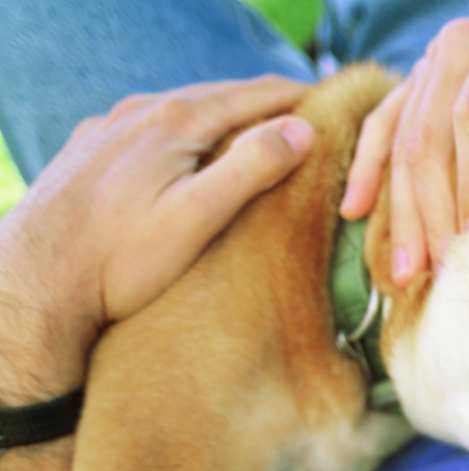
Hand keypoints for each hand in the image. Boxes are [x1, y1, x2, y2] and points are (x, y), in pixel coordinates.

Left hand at [0, 76, 312, 356]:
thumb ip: (251, 167)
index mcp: (175, 121)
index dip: (302, 99)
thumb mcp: (198, 218)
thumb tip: (302, 128)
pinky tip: (194, 155)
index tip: (339, 109)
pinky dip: (189, 133)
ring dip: (228, 119)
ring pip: (185, 110)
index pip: (256, 94)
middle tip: (311, 124)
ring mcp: (112, 128)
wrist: (35, 284)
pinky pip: (154, 127)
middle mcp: (140, 112)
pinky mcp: (92, 150)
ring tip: (262, 138)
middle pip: (221, 96)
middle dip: (269, 107)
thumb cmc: (120, 261)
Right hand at [338, 3, 468, 283]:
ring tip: (408, 273)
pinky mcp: (421, 85)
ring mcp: (435, 65)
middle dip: (433, 209)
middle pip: (430, 134)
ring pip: (402, 140)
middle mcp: (461, 46)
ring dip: (401, 210)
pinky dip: (370, 172)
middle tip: (445, 274)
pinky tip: (357, 215)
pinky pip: (383, 127)